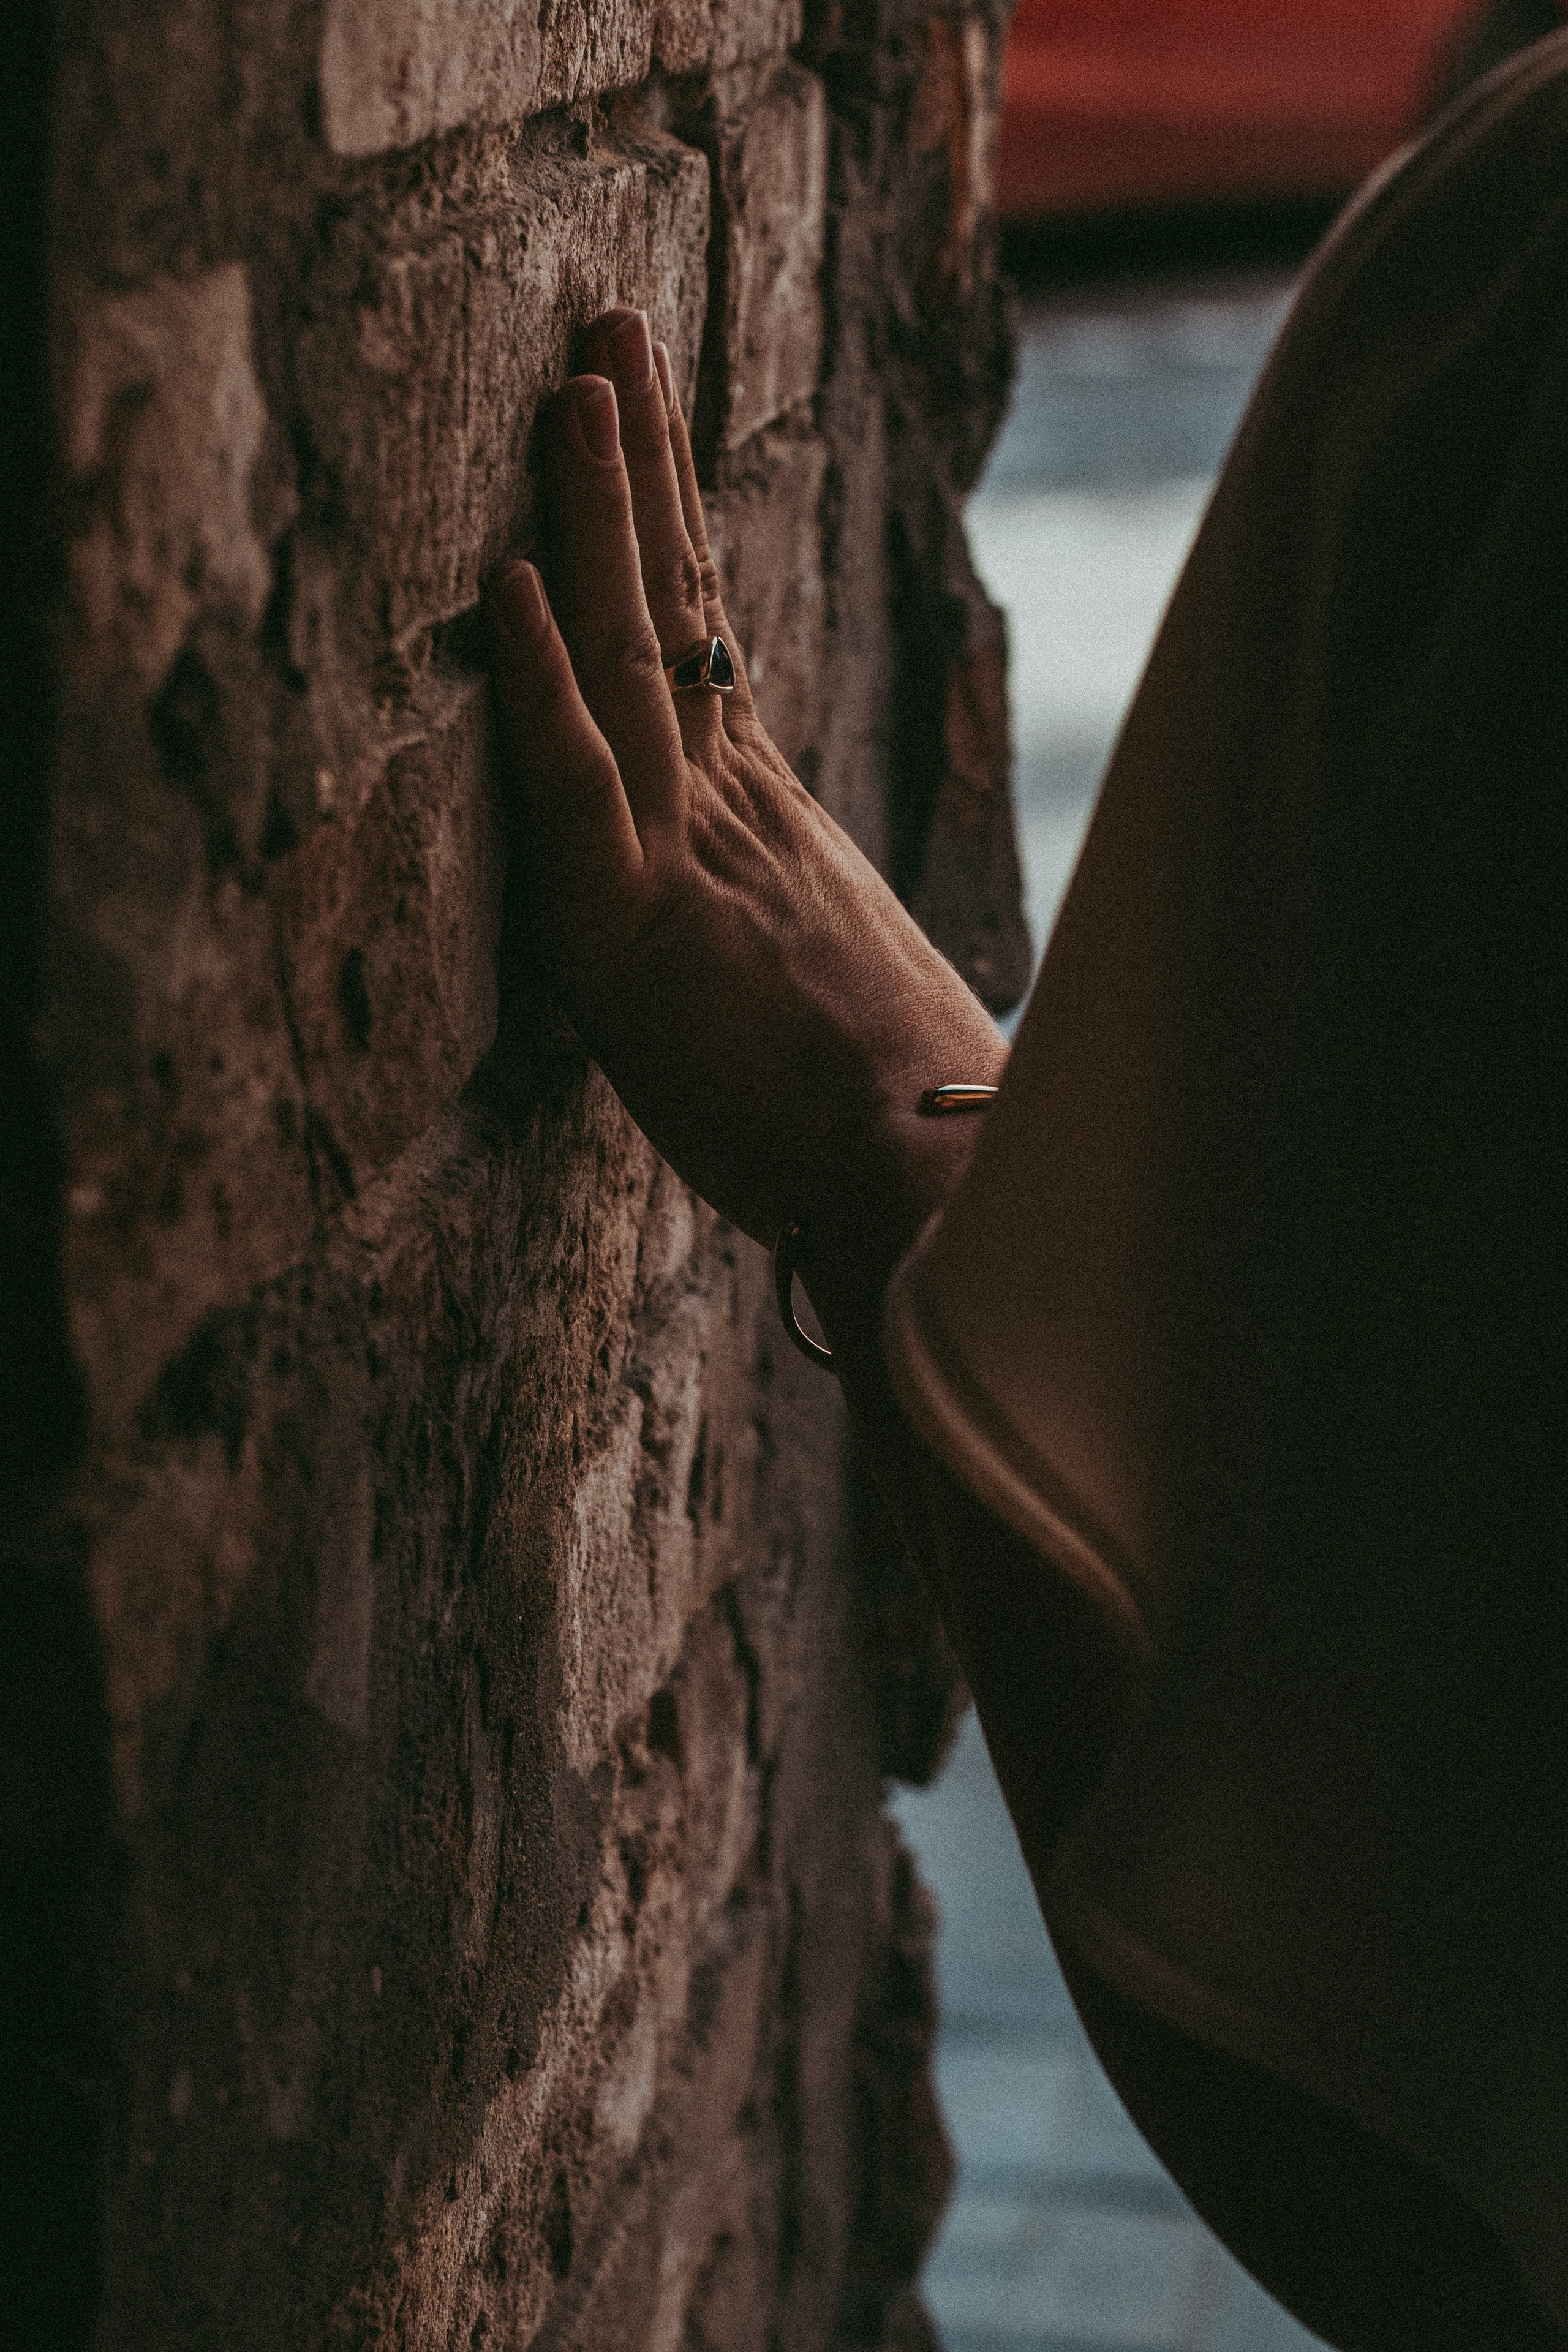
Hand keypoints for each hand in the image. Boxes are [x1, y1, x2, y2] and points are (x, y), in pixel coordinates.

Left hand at [486, 309, 1004, 1352]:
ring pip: (631, 659)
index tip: (650, 419)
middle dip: (641, 463)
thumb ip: (778, 929)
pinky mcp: (636, 930)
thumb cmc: (885, 1113)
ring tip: (574, 385)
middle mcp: (731, 810)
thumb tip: (779, 932)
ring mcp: (688, 857)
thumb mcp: (819, 989)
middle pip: (675, 608)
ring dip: (598, 516)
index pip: (707, 644)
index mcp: (765, 822)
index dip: (673, 525)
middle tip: (609, 331)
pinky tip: (510, 582)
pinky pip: (580, 786)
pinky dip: (540, 683)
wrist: (925, 1179)